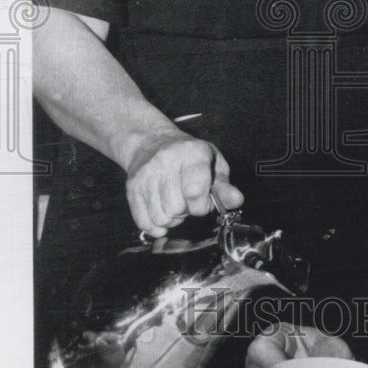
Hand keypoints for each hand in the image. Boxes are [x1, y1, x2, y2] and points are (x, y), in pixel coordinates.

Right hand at [124, 130, 242, 237]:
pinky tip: (162, 212)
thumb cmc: (188, 155)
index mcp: (192, 153)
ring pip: (161, 218)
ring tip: (174, 202)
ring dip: (171, 218)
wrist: (151, 142)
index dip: (202, 205)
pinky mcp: (132, 187)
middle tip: (187, 199)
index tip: (204, 200)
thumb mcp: (213, 163)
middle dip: (186, 211)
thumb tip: (236, 200)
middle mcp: (165, 162)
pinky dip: (155, 225)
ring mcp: (145, 175)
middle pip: (177, 208)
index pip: (195, 190)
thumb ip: (224, 186)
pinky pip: (144, 222)